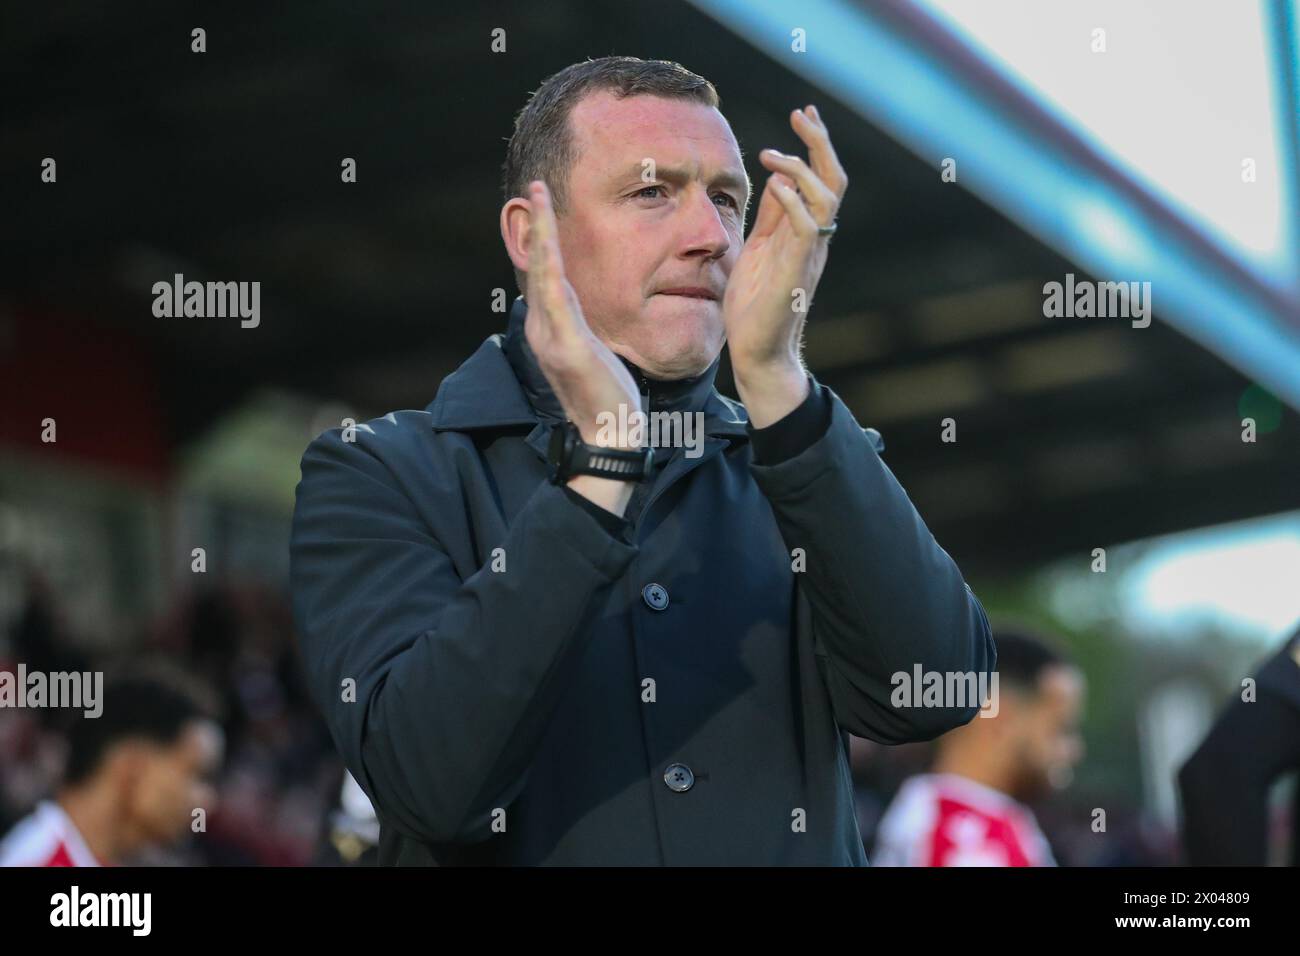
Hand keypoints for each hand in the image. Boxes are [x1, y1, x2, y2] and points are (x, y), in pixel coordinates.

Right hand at [524, 180, 641, 449]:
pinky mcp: (565, 344)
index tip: (541, 205)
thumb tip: (587, 310)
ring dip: (538, 231)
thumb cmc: (611, 398)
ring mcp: (551, 335)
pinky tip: (547, 239)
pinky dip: (548, 262)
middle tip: (532, 185)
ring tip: (536, 196)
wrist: (610, 436)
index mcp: (552, 328)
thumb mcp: (596, 352)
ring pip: (541, 272)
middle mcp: (544, 327)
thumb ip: (584, 328)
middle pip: (536, 265)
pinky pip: (554, 294)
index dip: (542, 238)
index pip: (545, 273)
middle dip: (533, 224)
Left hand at [722, 105, 847, 423]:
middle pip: (833, 179)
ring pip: (826, 198)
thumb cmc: (755, 305)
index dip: (814, 144)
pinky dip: (794, 201)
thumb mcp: (757, 248)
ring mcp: (809, 254)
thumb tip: (776, 178)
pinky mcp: (797, 270)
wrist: (756, 351)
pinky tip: (775, 184)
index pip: (820, 177)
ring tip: (773, 154)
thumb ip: (769, 217)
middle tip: (802, 114)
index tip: (802, 113)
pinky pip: (806, 228)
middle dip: (819, 143)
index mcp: (804, 230)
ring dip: (802, 168)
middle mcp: (815, 238)